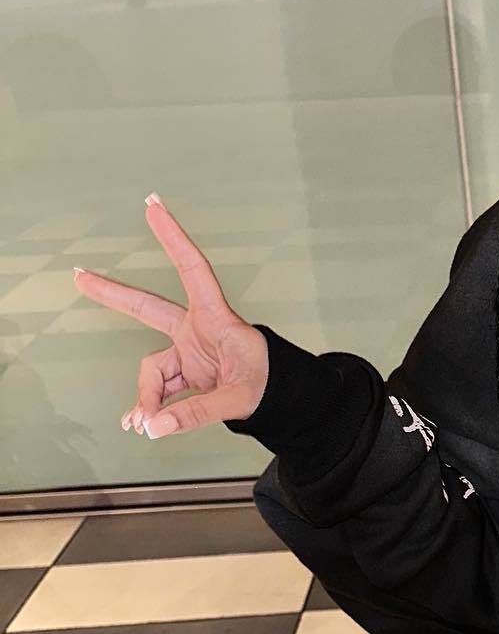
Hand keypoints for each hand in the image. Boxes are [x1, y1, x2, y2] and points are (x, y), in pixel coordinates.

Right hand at [72, 194, 269, 437]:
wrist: (283, 399)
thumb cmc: (271, 385)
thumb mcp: (239, 399)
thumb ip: (197, 412)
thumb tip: (153, 426)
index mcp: (217, 320)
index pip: (194, 271)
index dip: (174, 239)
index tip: (153, 207)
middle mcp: (197, 330)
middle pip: (148, 309)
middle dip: (113, 295)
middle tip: (79, 275)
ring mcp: (189, 351)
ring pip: (153, 371)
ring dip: (147, 398)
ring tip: (143, 426)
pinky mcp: (186, 372)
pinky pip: (159, 390)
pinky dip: (151, 408)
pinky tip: (142, 424)